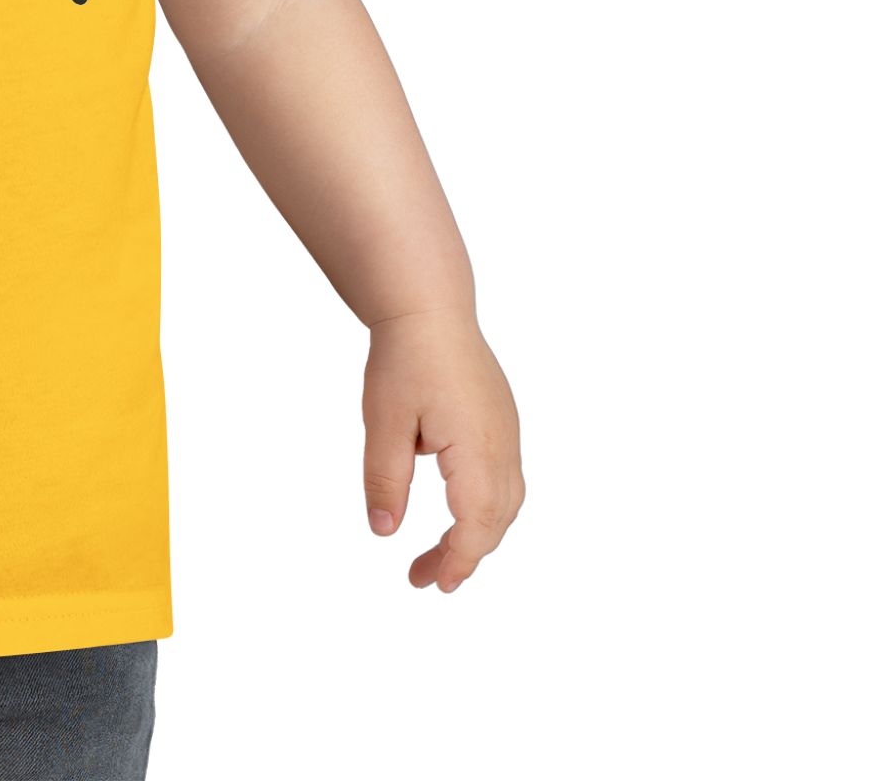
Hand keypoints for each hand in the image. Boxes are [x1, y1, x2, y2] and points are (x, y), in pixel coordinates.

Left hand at [361, 306, 523, 591]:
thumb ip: (384, 479)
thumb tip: (384, 532)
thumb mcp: (384, 421)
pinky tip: (456, 509)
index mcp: (477, 449)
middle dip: (463, 555)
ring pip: (505, 502)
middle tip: (425, 577)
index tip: (433, 584)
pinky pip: (504, 478)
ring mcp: (508, 433)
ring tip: (440, 553)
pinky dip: (484, 506)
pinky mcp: (502, 421)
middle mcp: (503, 446)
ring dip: (477, 532)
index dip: (457, 561)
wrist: (429, 307)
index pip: (476, 525)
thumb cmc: (405, 358)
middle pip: (495, 521)